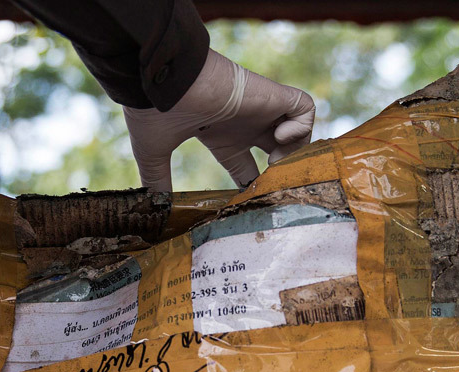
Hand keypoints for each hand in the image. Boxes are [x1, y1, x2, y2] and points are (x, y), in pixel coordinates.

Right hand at [123, 49, 315, 191]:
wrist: (164, 78)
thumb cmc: (156, 108)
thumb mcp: (153, 152)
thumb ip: (156, 179)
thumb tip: (153, 206)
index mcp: (220, 137)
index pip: (246, 167)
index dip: (252, 187)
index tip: (247, 202)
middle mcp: (244, 124)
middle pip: (278, 151)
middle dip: (281, 172)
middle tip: (273, 186)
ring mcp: (260, 110)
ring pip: (298, 131)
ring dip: (295, 151)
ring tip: (274, 162)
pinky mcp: (272, 95)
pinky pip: (305, 108)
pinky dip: (301, 125)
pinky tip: (277, 137)